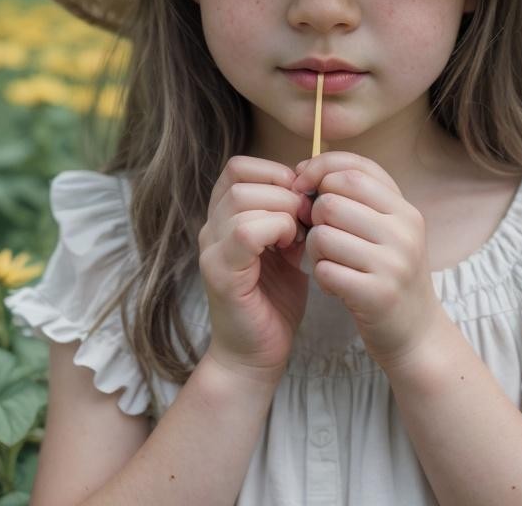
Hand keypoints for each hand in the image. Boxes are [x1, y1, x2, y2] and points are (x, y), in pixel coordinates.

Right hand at [198, 155, 310, 380]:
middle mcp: (211, 227)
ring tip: (298, 235)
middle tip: (306, 218)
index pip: (238, 166)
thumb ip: (290, 215)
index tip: (300, 197)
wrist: (257, 355)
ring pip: (242, 200)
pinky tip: (290, 248)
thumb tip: (311, 186)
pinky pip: (245, 231)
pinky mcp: (220, 273)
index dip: (274, 172)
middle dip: (283, 191)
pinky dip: (276, 230)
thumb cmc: (275, 299)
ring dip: (281, 211)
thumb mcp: (287, 245)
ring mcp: (211, 249)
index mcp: (224, 216)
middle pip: (241, 178)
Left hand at [292, 151, 444, 368]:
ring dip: (314, 251)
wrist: (417, 334)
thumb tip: (305, 172)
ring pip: (322, 236)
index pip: (355, 168)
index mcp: (405, 210)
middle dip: (314, 217)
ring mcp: (394, 264)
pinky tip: (335, 285)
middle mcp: (404, 232)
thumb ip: (356, 199)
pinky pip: (324, 271)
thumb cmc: (389, 274)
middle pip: (332, 201)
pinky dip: (321, 277)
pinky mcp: (378, 295)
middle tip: (321, 236)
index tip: (302, 183)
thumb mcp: (387, 230)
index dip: (321, 168)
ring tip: (329, 262)